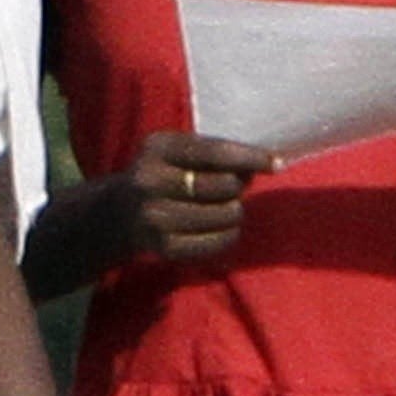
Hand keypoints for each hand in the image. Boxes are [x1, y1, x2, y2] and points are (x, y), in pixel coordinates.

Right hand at [122, 132, 278, 264]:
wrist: (120, 212)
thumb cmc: (165, 173)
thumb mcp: (179, 151)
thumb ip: (215, 153)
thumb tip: (264, 164)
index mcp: (157, 148)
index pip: (213, 152)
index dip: (249, 157)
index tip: (275, 163)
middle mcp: (150, 181)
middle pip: (222, 186)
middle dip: (239, 186)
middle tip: (236, 187)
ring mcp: (154, 217)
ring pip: (223, 215)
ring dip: (236, 211)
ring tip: (228, 207)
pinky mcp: (164, 247)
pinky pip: (216, 242)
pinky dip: (229, 234)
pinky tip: (224, 228)